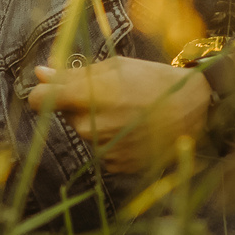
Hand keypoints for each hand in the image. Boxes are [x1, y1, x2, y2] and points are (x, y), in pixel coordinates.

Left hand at [27, 56, 208, 173]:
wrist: (195, 109)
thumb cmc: (154, 80)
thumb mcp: (115, 68)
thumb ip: (72, 74)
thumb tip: (40, 73)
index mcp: (84, 98)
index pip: (39, 100)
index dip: (44, 93)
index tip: (53, 89)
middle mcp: (88, 128)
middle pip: (66, 115)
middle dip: (79, 104)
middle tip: (111, 95)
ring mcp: (102, 150)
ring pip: (86, 133)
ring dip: (98, 122)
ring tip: (129, 111)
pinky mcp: (117, 166)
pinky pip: (103, 149)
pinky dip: (113, 139)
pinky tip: (135, 128)